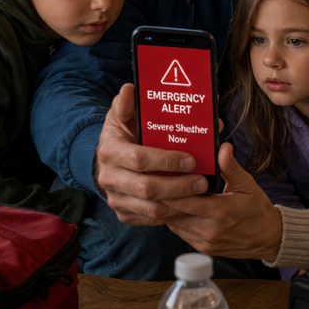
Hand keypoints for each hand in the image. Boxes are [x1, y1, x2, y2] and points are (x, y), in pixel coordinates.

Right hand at [94, 84, 209, 225]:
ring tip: (199, 192)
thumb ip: (126, 104)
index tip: (191, 158)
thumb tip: (130, 88)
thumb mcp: (120, 116)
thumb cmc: (121, 135)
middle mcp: (109, 178)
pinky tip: (186, 204)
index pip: (140, 160)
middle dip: (179, 186)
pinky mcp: (123, 213)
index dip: (167, 161)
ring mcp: (115, 198)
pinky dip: (172, 214)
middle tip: (202, 180)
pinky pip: (151, 219)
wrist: (106, 160)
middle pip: (148, 189)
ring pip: (152, 208)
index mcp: (109, 151)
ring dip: (180, 203)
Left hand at [164, 142, 282, 260]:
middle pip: (174, 213)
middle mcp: (210, 230)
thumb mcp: (247, 185)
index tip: (158, 176)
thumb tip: (222, 147)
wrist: (269, 239)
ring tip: (160, 191)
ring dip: (166, 209)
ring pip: (174, 224)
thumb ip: (230, 167)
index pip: (183, 202)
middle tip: (153, 181)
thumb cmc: (257, 209)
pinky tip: (172, 206)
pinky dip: (174, 219)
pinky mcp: (204, 248)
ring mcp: (206, 241)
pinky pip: (181, 233)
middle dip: (162, 197)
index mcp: (220, 212)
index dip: (168, 189)